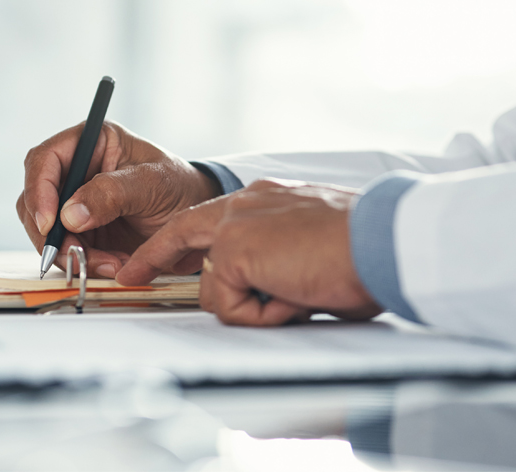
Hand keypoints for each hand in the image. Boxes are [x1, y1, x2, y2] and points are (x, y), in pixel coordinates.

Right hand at [16, 121, 219, 276]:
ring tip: (109, 263)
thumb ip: (111, 193)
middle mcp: (76, 169)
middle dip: (52, 232)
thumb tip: (69, 214)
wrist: (194, 218)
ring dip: (70, 253)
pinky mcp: (81, 230)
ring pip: (46, 230)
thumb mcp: (151, 183)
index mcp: (91, 142)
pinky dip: (83, 263)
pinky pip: (65, 250)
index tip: (51, 222)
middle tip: (76, 254)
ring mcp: (75, 202)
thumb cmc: (178, 186)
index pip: (45, 159)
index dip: (39, 190)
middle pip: (36, 199)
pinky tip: (112, 265)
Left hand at [116, 179, 382, 325]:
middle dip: (153, 256)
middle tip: (133, 274)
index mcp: (267, 199)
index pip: (212, 218)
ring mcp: (236, 224)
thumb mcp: (312, 248)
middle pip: (182, 232)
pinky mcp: (233, 249)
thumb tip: (272, 290)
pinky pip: (229, 305)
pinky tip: (294, 297)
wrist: (383, 240)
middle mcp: (247, 203)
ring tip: (298, 295)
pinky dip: (261, 315)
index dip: (184, 239)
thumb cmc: (364, 249)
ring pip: (213, 286)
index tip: (162, 252)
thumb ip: (279, 259)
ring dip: (253, 306)